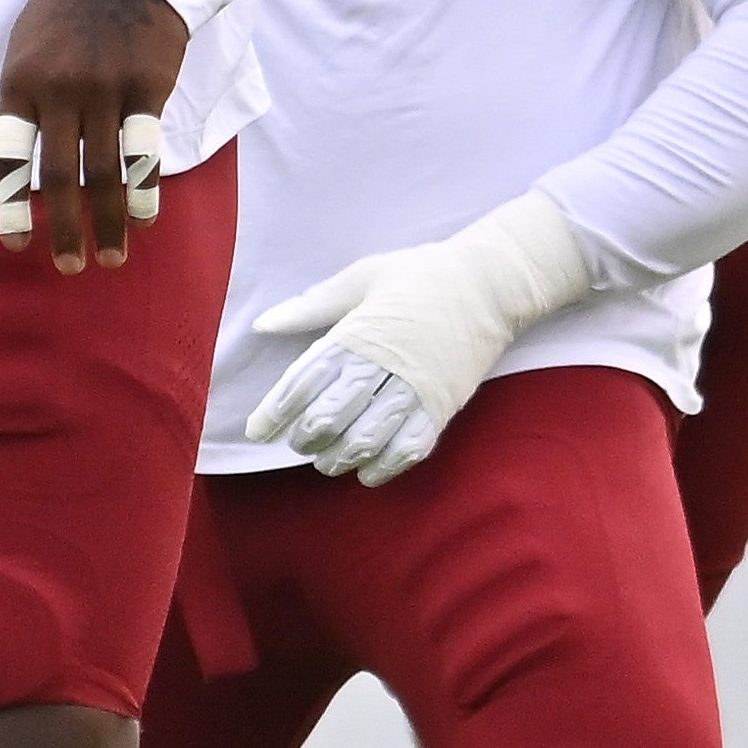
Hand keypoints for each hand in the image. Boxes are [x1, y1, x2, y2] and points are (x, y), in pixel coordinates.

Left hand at [0, 0, 189, 273]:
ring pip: (105, 171)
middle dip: (63, 227)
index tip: (16, 243)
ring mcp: (106, 89)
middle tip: (69, 266)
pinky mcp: (147, 86)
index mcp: (21, 83)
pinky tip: (145, 219)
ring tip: (111, 257)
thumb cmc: (66, 11)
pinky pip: (145, 149)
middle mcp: (60, 91)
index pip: (11, 156)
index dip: (11, 204)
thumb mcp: (25, 49)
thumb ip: (13, 106)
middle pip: (58, 174)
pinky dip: (145, 190)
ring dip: (109, 220)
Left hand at [243, 190, 594, 482]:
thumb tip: (264, 324)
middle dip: (304, 439)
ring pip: (364, 441)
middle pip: (329, 418)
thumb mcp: (362, 277)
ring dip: (338, 458)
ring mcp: (414, 391)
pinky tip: (367, 472)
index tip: (256, 431)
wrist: (491, 283)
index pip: (302, 382)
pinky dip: (383, 468)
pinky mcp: (442, 408)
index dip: (274, 412)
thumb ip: (311, 305)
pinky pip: (408, 451)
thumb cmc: (421, 275)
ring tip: (326, 460)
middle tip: (297, 443)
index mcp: (355, 334)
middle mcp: (381, 367)